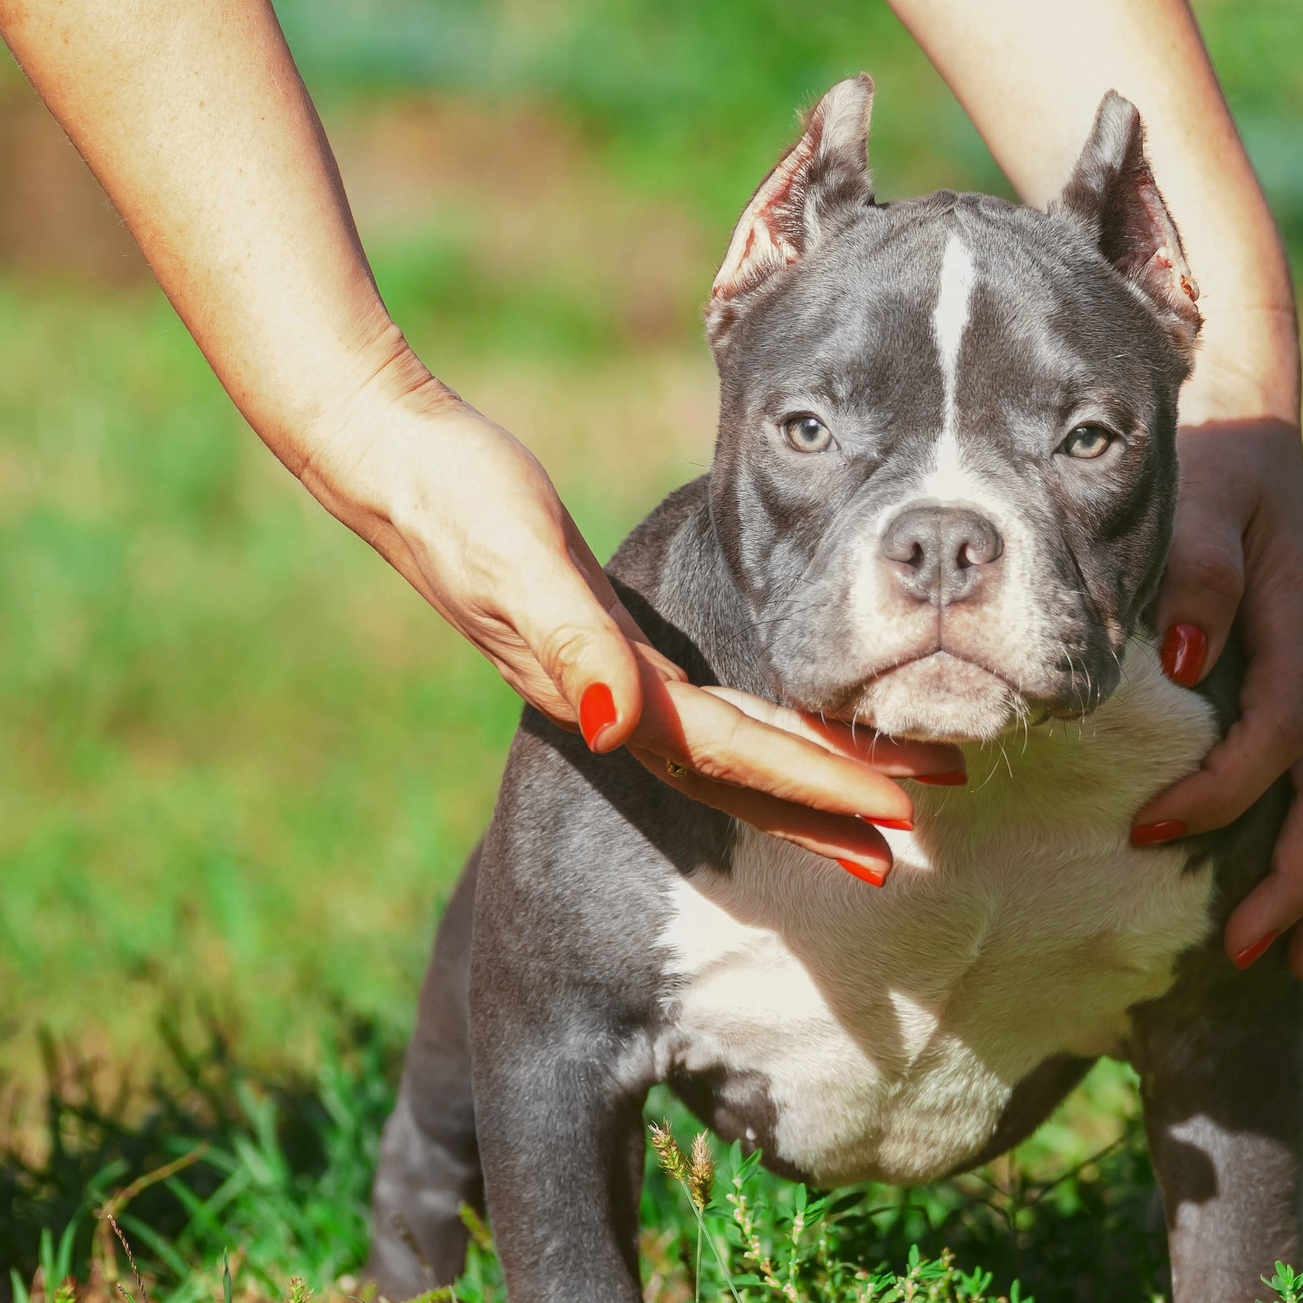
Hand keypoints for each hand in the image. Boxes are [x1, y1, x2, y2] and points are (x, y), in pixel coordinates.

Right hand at [315, 377, 962, 880]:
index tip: (892, 810)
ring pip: (731, 752)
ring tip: (881, 803)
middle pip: (741, 777)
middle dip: (826, 811)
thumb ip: (568, 639)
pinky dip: (764, 734)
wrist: (391, 463)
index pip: (735, 754)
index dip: (816, 785)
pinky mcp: (611, 641)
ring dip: (805, 782)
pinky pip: (709, 711)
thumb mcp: (516, 562)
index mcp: (605, 688)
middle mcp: (612, 700)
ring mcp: (610, 677)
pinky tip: (799, 731)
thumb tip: (610, 720)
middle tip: (911, 840)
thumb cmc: (457, 501)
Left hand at [1131, 417, 1302, 982]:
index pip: (1276, 729)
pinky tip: (1292, 913)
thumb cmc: (1213, 461)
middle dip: (1294, 875)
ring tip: (1290, 967)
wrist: (1252, 426)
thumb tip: (1189, 654)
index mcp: (1296, 620)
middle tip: (1242, 949)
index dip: (1223, 787)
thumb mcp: (1205, 493)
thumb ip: (1198, 567)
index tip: (1148, 825)